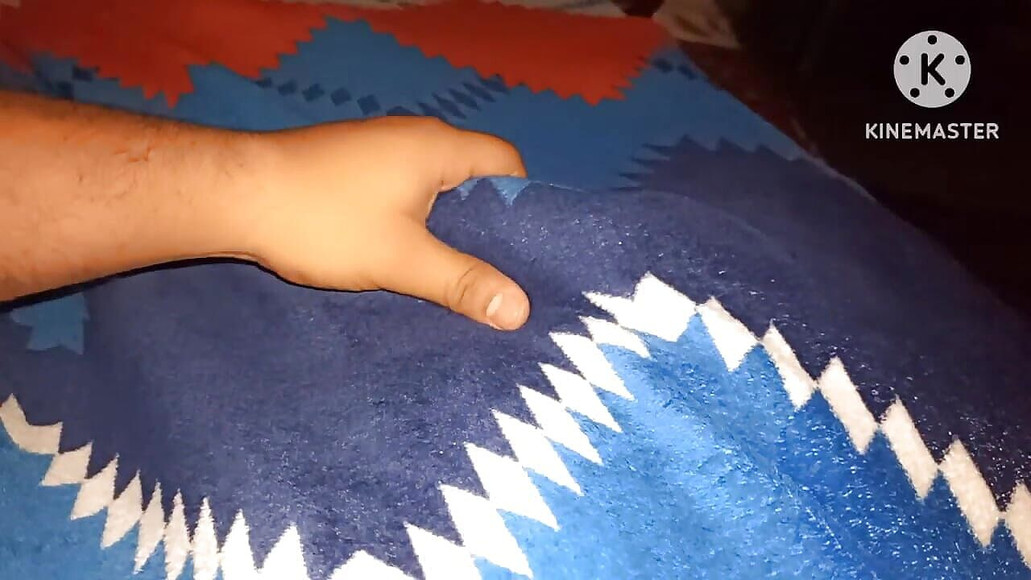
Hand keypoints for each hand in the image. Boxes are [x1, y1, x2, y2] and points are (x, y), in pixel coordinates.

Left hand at [235, 116, 530, 329]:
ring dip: (442, 227)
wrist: (234, 195)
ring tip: (449, 275)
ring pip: (433, 188)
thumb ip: (463, 281)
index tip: (519, 253)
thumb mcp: (401, 259)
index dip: (521, 206)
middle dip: (482, 225)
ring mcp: (378, 148)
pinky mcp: (350, 165)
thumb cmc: (325, 220)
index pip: (507, 162)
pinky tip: (400, 258)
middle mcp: (414, 136)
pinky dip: (410, 221)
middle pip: (472, 177)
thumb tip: (521, 311)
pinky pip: (401, 191)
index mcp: (439, 147)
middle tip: (490, 274)